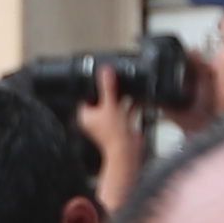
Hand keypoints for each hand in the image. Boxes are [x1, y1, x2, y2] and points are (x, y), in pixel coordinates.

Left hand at [76, 66, 153, 218]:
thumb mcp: (109, 105)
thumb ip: (107, 87)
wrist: (128, 151)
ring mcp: (109, 123)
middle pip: (102, 100)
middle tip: (115, 79)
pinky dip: (130, 104)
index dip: (92, 87)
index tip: (99, 77)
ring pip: (114, 105)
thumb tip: (104, 71)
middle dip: (110, 91)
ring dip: (121, 97)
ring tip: (127, 86)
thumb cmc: (114, 135)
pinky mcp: (121, 125)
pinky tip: (137, 96)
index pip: (86, 97)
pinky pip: (125, 111)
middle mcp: (96, 120)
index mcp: (86, 116)